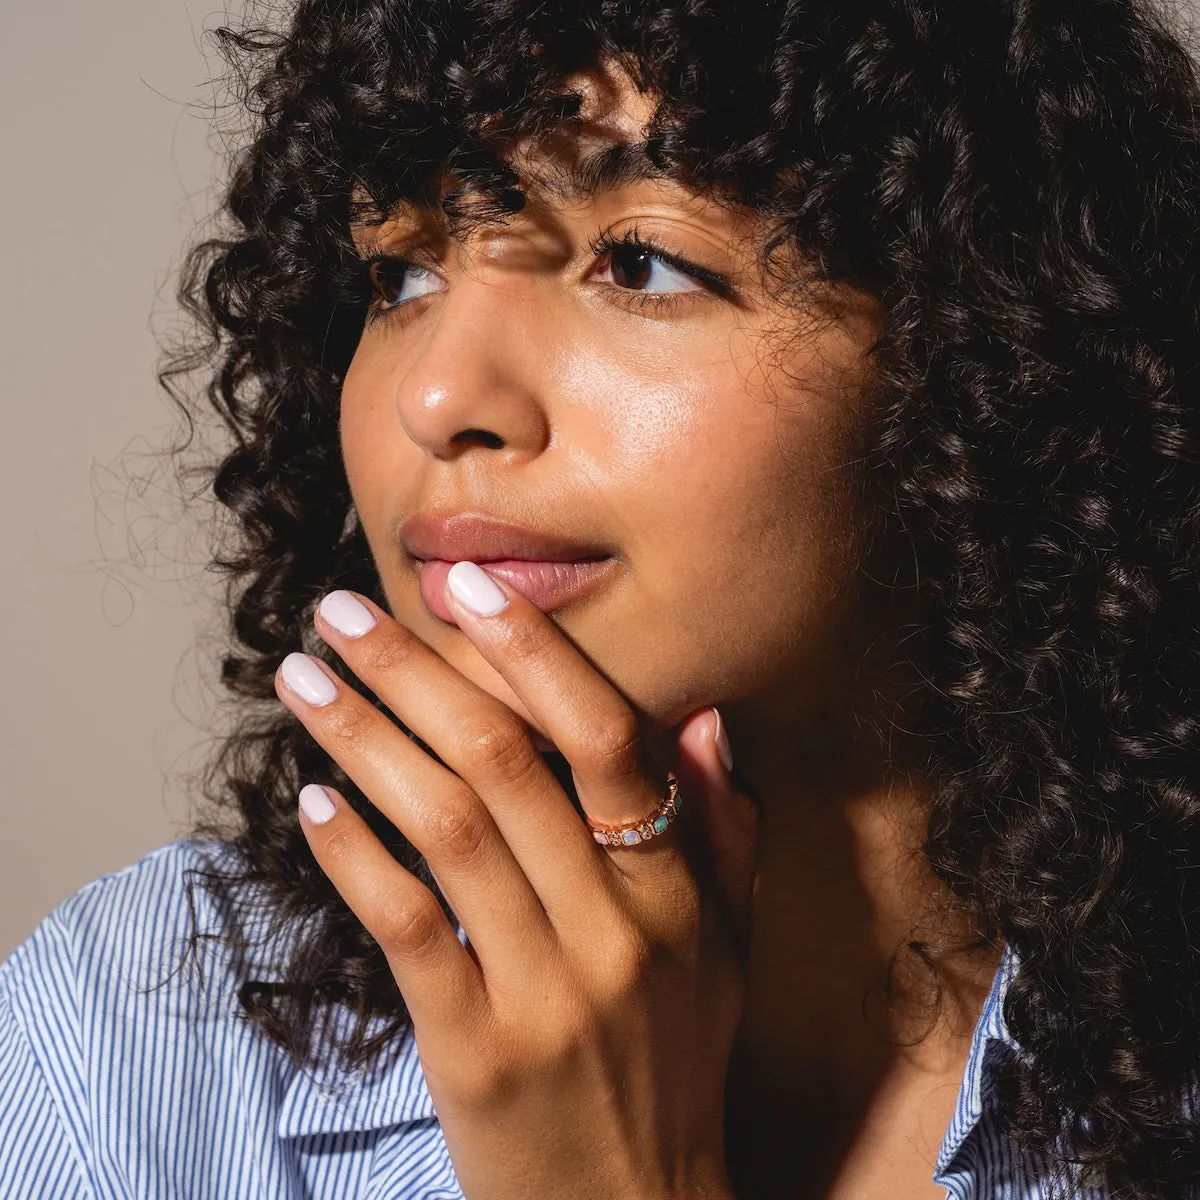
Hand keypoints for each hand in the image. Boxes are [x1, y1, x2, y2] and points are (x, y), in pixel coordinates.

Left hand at [274, 565, 759, 1199]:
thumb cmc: (674, 1066)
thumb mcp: (728, 949)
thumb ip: (724, 830)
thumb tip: (702, 719)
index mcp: (678, 894)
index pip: (607, 740)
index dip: (534, 651)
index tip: (465, 586)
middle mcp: (616, 931)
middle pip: (504, 763)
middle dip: (413, 672)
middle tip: (340, 613)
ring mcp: (544, 993)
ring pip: (446, 828)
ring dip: (364, 741)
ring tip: (302, 682)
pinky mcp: (474, 1052)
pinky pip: (405, 930)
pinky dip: (356, 857)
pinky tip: (314, 802)